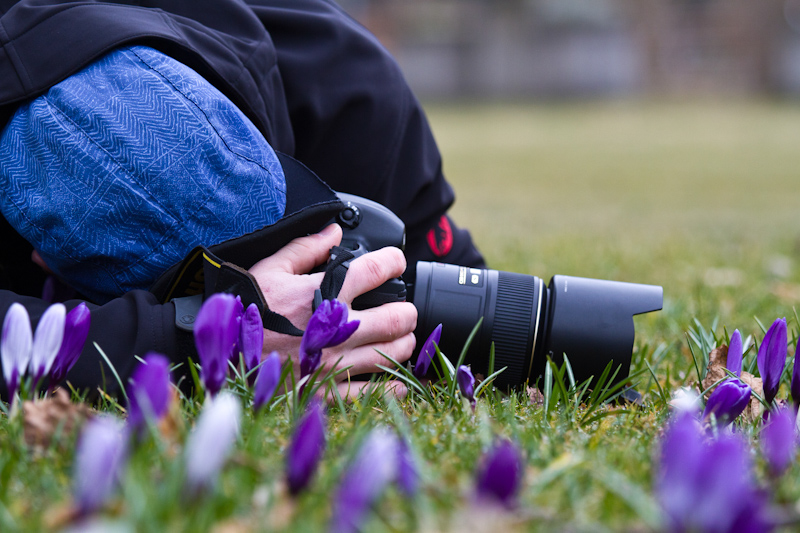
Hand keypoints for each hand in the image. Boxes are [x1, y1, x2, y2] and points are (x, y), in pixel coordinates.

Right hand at [248, 224, 416, 398]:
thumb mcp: (270, 269)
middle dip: (407, 312)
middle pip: (397, 318)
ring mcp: (332, 361)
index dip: (395, 262)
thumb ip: (306, 248)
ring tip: (400, 339)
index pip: (377, 270)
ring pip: (391, 353)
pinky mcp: (324, 390)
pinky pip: (372, 391)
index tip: (396, 262)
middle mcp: (334, 328)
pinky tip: (395, 378)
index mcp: (323, 293)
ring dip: (404, 344)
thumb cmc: (243, 309)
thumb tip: (334, 231)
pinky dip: (391, 385)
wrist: (215, 352)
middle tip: (404, 310)